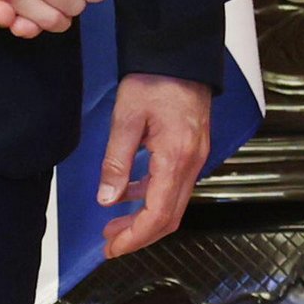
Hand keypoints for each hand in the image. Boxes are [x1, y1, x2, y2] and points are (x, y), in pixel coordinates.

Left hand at [96, 73, 210, 259]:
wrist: (181, 55)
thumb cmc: (155, 80)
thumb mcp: (126, 118)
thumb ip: (117, 161)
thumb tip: (107, 199)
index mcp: (176, 158)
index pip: (158, 214)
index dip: (135, 237)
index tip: (112, 247)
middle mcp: (191, 163)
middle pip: (170, 217)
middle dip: (139, 235)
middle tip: (109, 243)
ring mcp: (195, 158)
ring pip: (174, 204)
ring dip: (145, 219)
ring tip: (114, 223)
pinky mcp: (192, 151)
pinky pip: (175, 186)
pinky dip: (152, 199)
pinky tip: (129, 193)